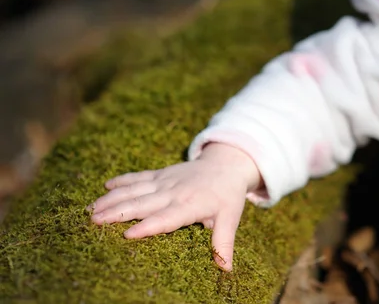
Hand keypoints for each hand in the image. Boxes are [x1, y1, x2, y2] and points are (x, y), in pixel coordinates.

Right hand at [88, 143, 261, 270]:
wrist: (226, 164)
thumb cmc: (227, 196)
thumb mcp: (230, 218)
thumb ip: (223, 242)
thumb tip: (226, 269)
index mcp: (190, 206)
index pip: (166, 218)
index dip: (148, 226)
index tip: (128, 235)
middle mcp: (173, 192)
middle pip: (142, 204)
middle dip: (118, 212)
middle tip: (94, 222)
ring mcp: (165, 181)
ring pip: (135, 190)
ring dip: (113, 199)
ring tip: (92, 209)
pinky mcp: (161, 174)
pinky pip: (138, 177)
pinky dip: (122, 180)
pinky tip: (105, 186)